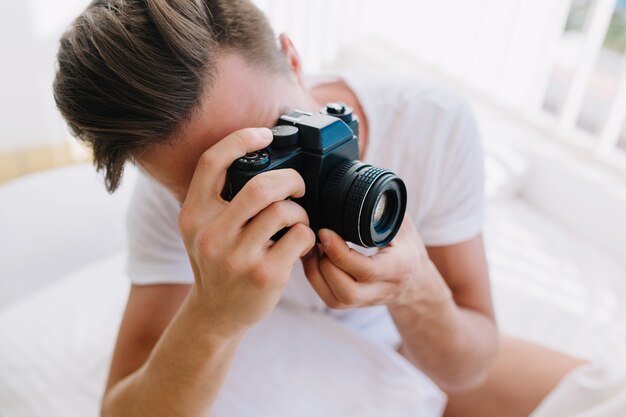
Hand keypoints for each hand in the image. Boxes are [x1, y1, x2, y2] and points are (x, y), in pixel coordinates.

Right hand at [178, 128, 315, 334]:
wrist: (216, 314)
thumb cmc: (216, 263)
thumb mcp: (202, 229)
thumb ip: (217, 199)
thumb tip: (259, 158)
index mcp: (194, 215)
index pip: (212, 162)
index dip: (240, 140)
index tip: (264, 135)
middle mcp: (211, 234)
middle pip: (261, 186)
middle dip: (290, 179)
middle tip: (297, 187)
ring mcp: (237, 257)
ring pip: (284, 211)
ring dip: (300, 211)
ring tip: (297, 220)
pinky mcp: (264, 275)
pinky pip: (300, 236)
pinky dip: (307, 234)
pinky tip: (300, 242)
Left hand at [302, 216, 430, 308]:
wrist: (415, 280)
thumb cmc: (405, 245)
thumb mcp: (401, 222)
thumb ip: (383, 204)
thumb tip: (362, 168)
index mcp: (399, 267)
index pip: (367, 270)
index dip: (340, 253)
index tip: (325, 232)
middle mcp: (384, 290)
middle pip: (347, 291)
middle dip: (325, 265)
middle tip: (317, 239)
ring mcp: (367, 301)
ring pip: (335, 299)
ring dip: (317, 272)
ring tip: (313, 245)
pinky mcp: (352, 305)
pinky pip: (329, 299)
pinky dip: (315, 278)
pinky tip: (314, 257)